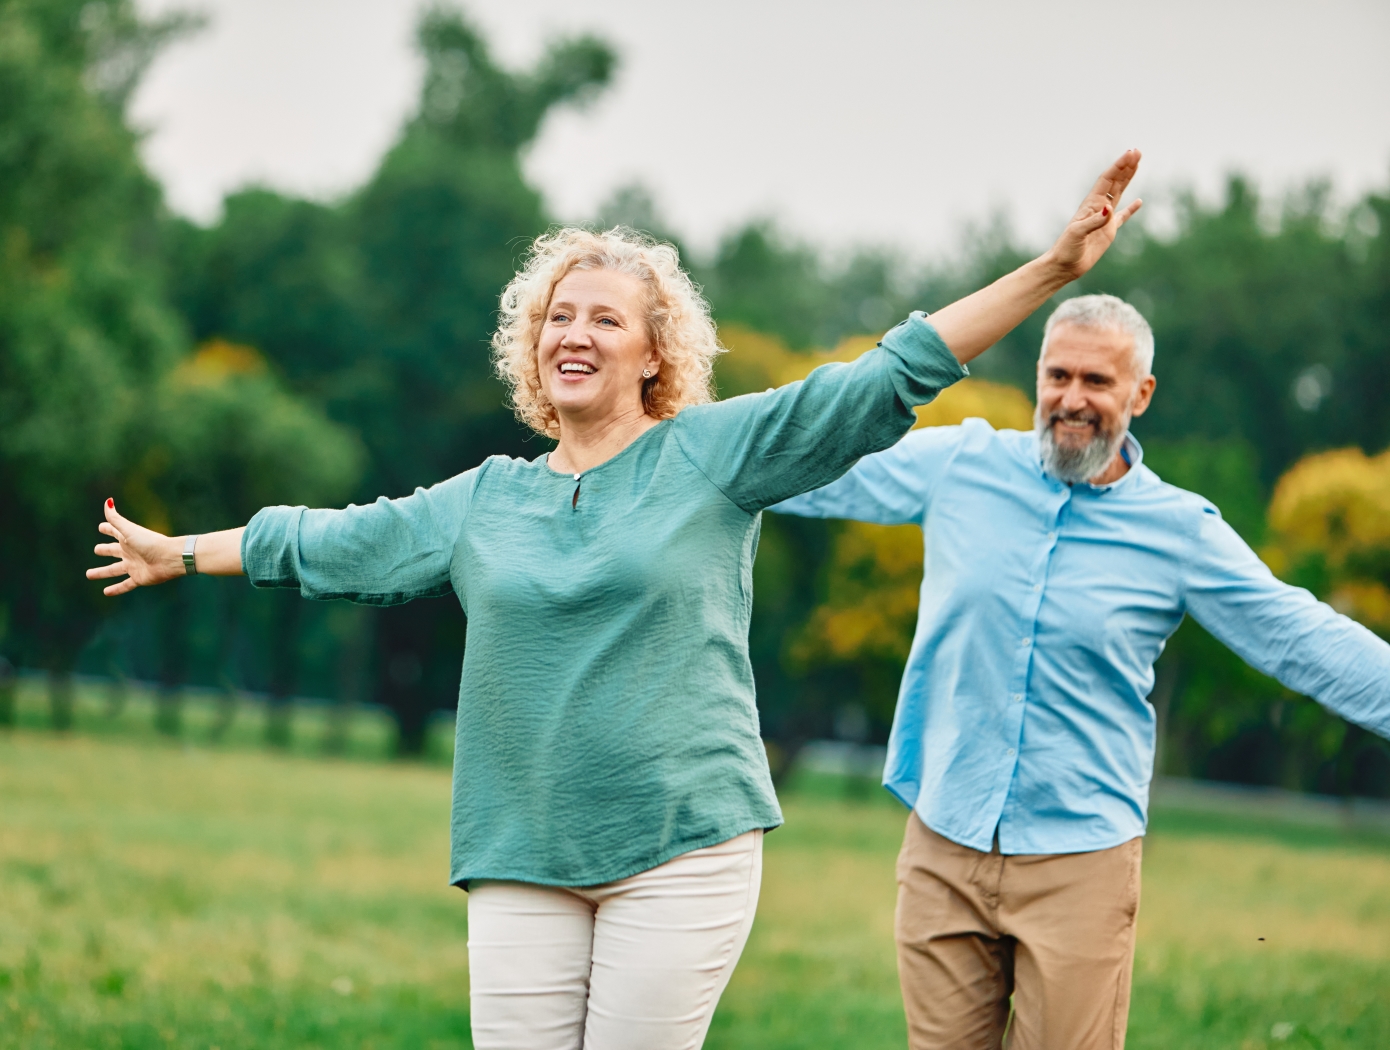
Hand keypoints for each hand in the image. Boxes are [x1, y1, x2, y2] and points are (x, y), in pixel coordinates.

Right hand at [86, 499, 183, 595]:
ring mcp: (134, 566)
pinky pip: (125, 585)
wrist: (170, 558)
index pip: (114, 532)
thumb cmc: (150, 542)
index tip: (101, 527)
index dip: (107, 528)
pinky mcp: (139, 578)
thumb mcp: (129, 530)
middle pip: (113, 551)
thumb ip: (116, 519)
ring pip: (114, 570)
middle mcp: (130, 552)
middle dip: (104, 550)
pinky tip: (105, 592)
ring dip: (102, 572)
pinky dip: (116, 589)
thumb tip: (107, 501)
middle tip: (96, 549)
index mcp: (127, 539)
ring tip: (89, 574)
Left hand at [1046, 149, 1142, 279]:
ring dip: (1128, 179)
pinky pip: (1122, 217)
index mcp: (1090, 205)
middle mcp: (1098, 208)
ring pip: (1119, 194)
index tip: (1130, 154)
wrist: (1064, 266)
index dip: (1119, 166)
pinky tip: (1139, 202)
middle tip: (1137, 152)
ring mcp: (1104, 219)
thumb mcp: (1078, 233)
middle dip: (1126, 167)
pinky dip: (1131, 209)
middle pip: (1114, 182)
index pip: (1107, 180)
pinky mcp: (1108, 232)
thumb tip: (1109, 209)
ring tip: (1137, 164)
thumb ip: (1094, 221)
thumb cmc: (1066, 248)